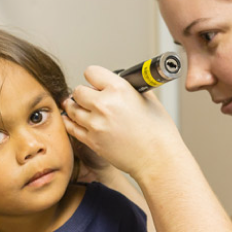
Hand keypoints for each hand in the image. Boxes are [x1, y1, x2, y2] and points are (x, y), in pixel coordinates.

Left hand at [62, 65, 185, 181]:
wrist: (158, 159)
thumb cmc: (159, 132)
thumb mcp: (149, 100)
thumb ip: (130, 88)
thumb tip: (120, 82)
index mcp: (119, 90)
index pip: (91, 72)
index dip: (94, 78)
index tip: (97, 83)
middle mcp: (104, 105)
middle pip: (78, 91)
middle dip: (84, 94)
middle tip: (91, 98)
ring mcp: (95, 124)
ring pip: (72, 109)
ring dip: (77, 108)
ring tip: (84, 110)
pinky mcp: (92, 141)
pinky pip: (72, 127)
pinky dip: (73, 123)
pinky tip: (77, 121)